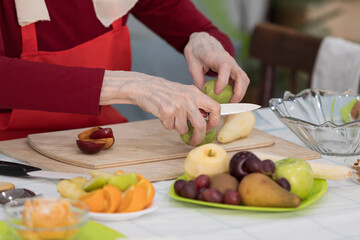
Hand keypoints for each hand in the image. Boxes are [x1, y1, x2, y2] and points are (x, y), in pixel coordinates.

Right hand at [100, 70, 220, 145]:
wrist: (145, 87)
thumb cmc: (165, 92)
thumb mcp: (184, 93)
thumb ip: (195, 104)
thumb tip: (206, 120)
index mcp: (195, 93)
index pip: (215, 107)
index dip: (215, 121)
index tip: (209, 128)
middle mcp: (188, 98)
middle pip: (200, 124)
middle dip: (198, 137)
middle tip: (195, 141)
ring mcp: (177, 105)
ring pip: (183, 129)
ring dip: (176, 128)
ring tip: (170, 117)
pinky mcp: (166, 112)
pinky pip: (170, 127)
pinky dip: (167, 125)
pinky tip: (163, 115)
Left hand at [184, 32, 249, 102]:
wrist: (203, 41)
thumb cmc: (197, 52)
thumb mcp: (192, 64)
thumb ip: (197, 79)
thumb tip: (202, 95)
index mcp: (216, 57)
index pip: (225, 68)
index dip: (223, 81)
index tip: (216, 92)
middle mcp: (229, 60)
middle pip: (241, 75)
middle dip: (238, 92)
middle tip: (229, 103)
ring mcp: (234, 65)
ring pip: (244, 79)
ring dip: (241, 92)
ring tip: (232, 103)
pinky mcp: (234, 69)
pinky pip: (242, 80)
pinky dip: (239, 90)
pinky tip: (232, 98)